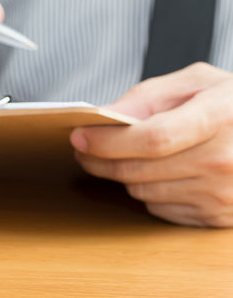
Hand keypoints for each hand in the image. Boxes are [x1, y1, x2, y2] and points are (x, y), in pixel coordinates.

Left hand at [71, 62, 232, 226]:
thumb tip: (106, 115)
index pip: (151, 138)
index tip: (79, 136)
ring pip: (143, 191)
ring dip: (122, 175)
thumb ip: (149, 96)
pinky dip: (148, 191)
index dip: (108, 141)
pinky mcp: (219, 216)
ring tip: (122, 155)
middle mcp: (224, 160)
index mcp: (219, 118)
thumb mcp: (199, 81)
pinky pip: (160, 209)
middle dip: (99, 159)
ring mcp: (223, 193)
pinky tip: (156, 172)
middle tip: (83, 147)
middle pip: (139, 169)